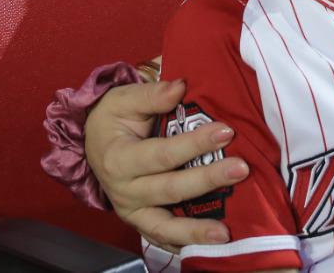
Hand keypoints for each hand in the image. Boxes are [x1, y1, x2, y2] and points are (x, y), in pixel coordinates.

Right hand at [86, 79, 247, 250]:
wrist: (92, 144)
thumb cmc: (112, 119)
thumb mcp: (123, 99)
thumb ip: (151, 94)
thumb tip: (180, 87)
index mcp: (118, 158)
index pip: (162, 154)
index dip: (194, 144)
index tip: (226, 131)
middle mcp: (124, 190)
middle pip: (170, 189)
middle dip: (207, 179)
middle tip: (241, 169)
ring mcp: (132, 211)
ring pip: (165, 226)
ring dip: (196, 229)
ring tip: (225, 232)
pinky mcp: (141, 222)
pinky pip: (163, 238)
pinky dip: (185, 243)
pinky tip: (209, 245)